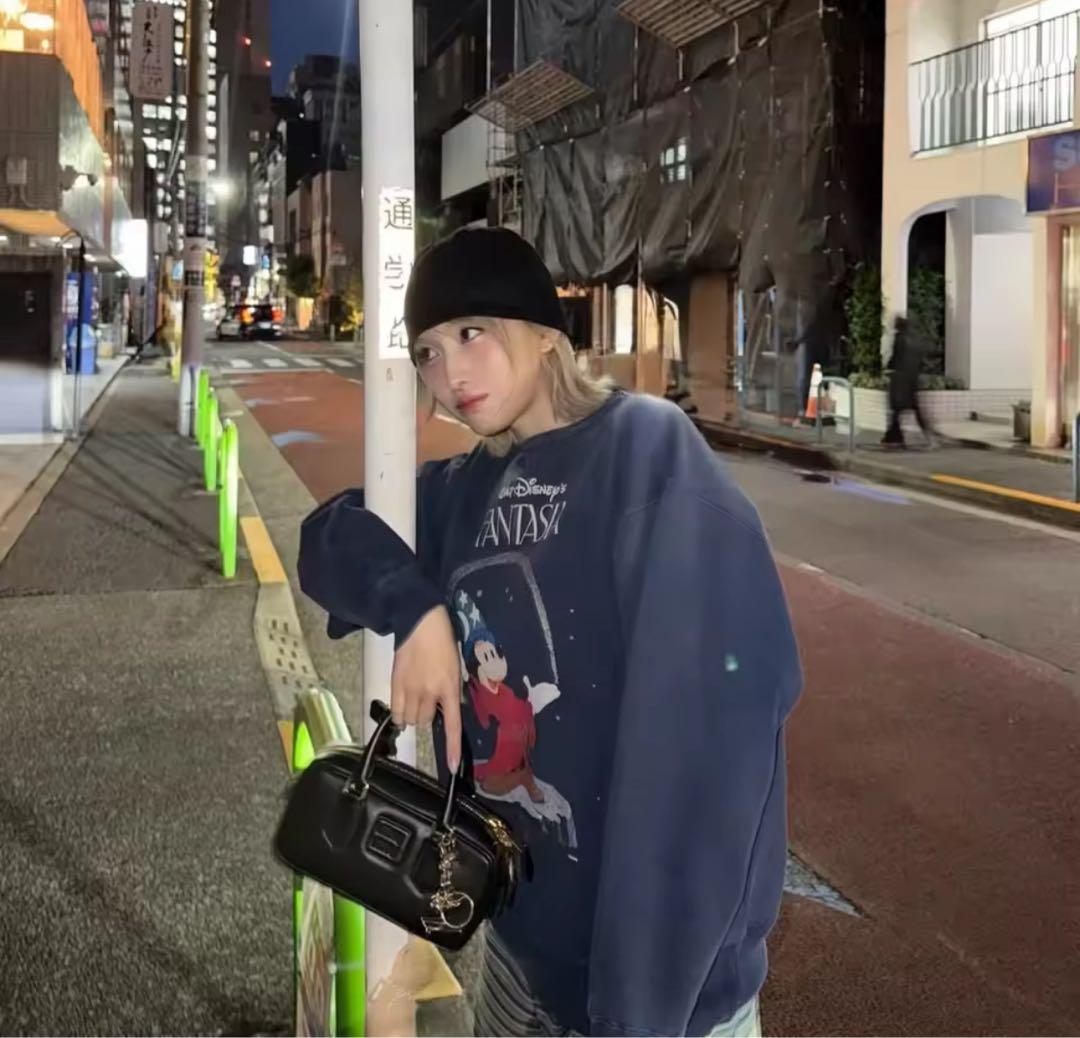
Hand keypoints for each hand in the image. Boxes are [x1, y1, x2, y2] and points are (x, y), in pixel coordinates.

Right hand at [391, 605, 462, 770]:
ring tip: (415, 701)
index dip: (452, 748)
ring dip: (413, 715)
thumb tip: (444, 709)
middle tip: (429, 701)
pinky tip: (403, 708)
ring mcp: (410, 690)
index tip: (453, 767)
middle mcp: (430, 692)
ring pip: (410, 720)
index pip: (452, 724)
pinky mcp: (395, 684)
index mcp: (450, 687)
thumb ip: (449, 690)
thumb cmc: (443, 642)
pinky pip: (396, 712)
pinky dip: (400, 714)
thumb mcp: (454, 668)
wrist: (420, 622)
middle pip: (425, 721)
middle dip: (427, 715)